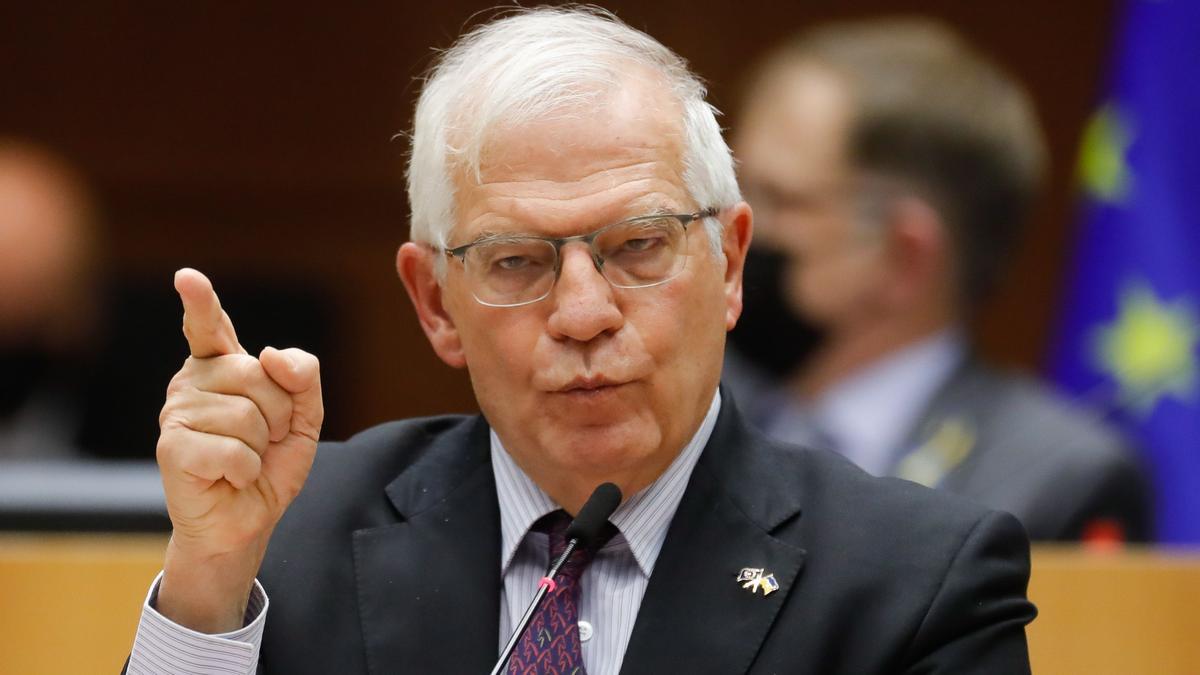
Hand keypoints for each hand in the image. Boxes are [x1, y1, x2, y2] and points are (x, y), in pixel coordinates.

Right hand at [155, 268, 322, 631]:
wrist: (247, 521)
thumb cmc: (269, 465)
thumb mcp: (305, 418)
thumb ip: (304, 377)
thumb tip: (272, 355)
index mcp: (222, 367)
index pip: (210, 327)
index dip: (200, 303)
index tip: (188, 278)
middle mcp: (193, 381)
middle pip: (258, 376)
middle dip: (278, 415)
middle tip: (263, 441)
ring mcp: (177, 412)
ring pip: (248, 415)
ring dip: (261, 447)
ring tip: (243, 460)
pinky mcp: (172, 447)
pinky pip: (235, 449)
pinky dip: (246, 470)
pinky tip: (229, 477)